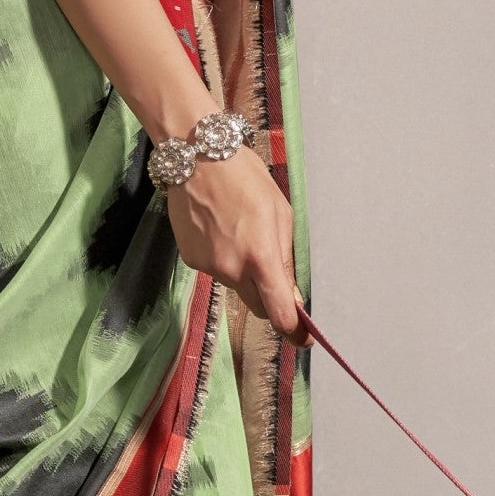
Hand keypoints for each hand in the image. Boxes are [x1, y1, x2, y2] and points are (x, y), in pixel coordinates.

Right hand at [166, 146, 300, 336]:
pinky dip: (222, 258)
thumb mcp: (280, 215)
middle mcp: (232, 269)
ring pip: (235, 285)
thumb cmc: (246, 179)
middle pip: (257, 306)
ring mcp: (208, 266)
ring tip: (239, 231)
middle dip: (269, 299)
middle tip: (273, 271)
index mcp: (261, 257)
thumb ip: (285, 259)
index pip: (279, 312)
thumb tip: (291, 296)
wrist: (198, 157)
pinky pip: (215, 270)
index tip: (303, 337)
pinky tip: (219, 229)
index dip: (293, 331)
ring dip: (243, 271)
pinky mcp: (191, 260)